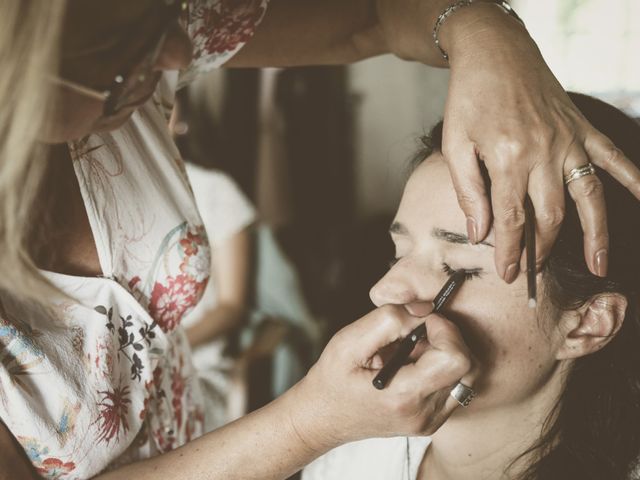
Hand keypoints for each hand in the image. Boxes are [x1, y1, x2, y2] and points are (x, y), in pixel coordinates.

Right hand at [287, 305, 474, 452]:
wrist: (323, 417)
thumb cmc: (332, 379)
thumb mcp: (348, 341)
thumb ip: (388, 320)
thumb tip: (423, 310)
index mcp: (404, 397)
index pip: (456, 359)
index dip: (444, 330)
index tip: (421, 321)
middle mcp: (424, 414)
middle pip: (469, 366)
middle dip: (449, 338)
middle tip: (418, 332)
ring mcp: (431, 421)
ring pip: (467, 376)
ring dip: (447, 352)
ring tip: (414, 348)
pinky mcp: (433, 420)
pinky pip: (456, 386)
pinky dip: (442, 367)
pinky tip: (415, 363)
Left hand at [439, 4, 639, 280]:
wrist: (494, 52)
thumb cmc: (469, 98)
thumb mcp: (455, 144)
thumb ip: (468, 191)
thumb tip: (479, 233)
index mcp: (508, 158)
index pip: (512, 220)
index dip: (510, 252)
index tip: (509, 275)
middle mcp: (544, 153)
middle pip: (549, 216)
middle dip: (540, 250)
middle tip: (533, 274)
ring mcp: (569, 140)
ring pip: (587, 198)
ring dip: (595, 235)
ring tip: (599, 265)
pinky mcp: (582, 128)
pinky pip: (614, 158)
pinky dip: (633, 180)